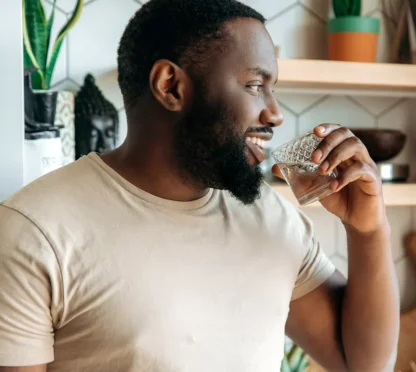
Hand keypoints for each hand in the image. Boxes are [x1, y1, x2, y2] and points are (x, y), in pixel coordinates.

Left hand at [272, 124, 386, 233]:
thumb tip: (274, 168)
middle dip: (327, 143)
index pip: (338, 131)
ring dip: (335, 156)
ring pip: (355, 146)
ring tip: (322, 171)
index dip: (328, 128)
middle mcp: (356, 154)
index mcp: (343, 152)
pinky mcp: (373, 178)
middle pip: (346, 135)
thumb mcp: (314, 186)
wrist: (356, 220)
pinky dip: (344, 176)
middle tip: (313, 159)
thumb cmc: (338, 198)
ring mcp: (367, 164)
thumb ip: (297, 176)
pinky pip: (360, 169)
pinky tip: (333, 186)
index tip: (314, 132)